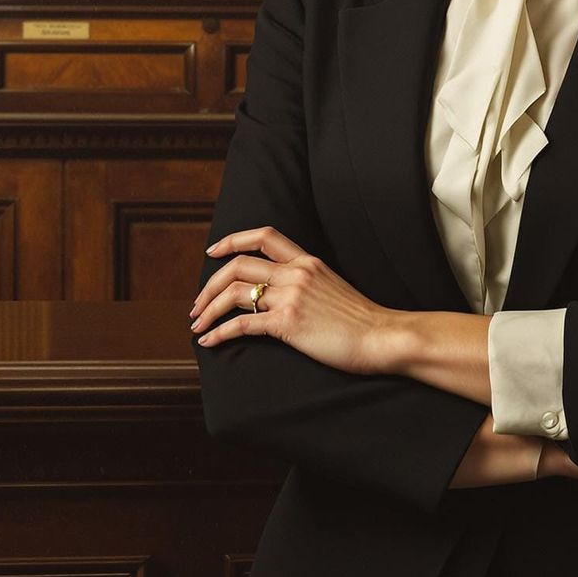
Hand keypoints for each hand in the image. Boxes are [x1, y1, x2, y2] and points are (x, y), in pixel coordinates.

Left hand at [190, 225, 389, 374]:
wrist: (380, 336)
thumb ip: (307, 282)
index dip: (233, 239)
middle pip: (238, 264)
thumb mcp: (332, 286)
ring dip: (208, 308)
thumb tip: (282, 292)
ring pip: (234, 292)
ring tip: (198, 324)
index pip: (264, 235)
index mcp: (307, 260)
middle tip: (197, 304)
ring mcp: (291, 296)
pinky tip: (209, 342)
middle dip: (209, 284)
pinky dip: (219, 333)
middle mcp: (296, 272)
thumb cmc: (360, 319)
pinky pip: (242, 323)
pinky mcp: (288, 322)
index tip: (212, 251)